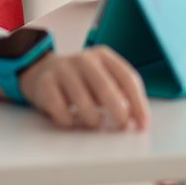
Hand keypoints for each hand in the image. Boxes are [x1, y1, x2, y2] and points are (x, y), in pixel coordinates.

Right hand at [0, 44, 148, 130]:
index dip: (138, 103)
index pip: (127, 78)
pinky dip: (70, 122)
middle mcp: (83, 59)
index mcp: (103, 56)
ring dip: (93, 120)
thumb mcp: (102, 80)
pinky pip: (61, 111)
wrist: (42, 73)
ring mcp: (62, 69)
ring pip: (83, 102)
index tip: (143, 125)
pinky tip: (72, 121)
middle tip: (122, 128)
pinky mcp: (45, 83)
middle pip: (106, 88)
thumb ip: (121, 94)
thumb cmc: (81, 82)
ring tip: (95, 124)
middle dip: (118, 113)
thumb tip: (138, 120)